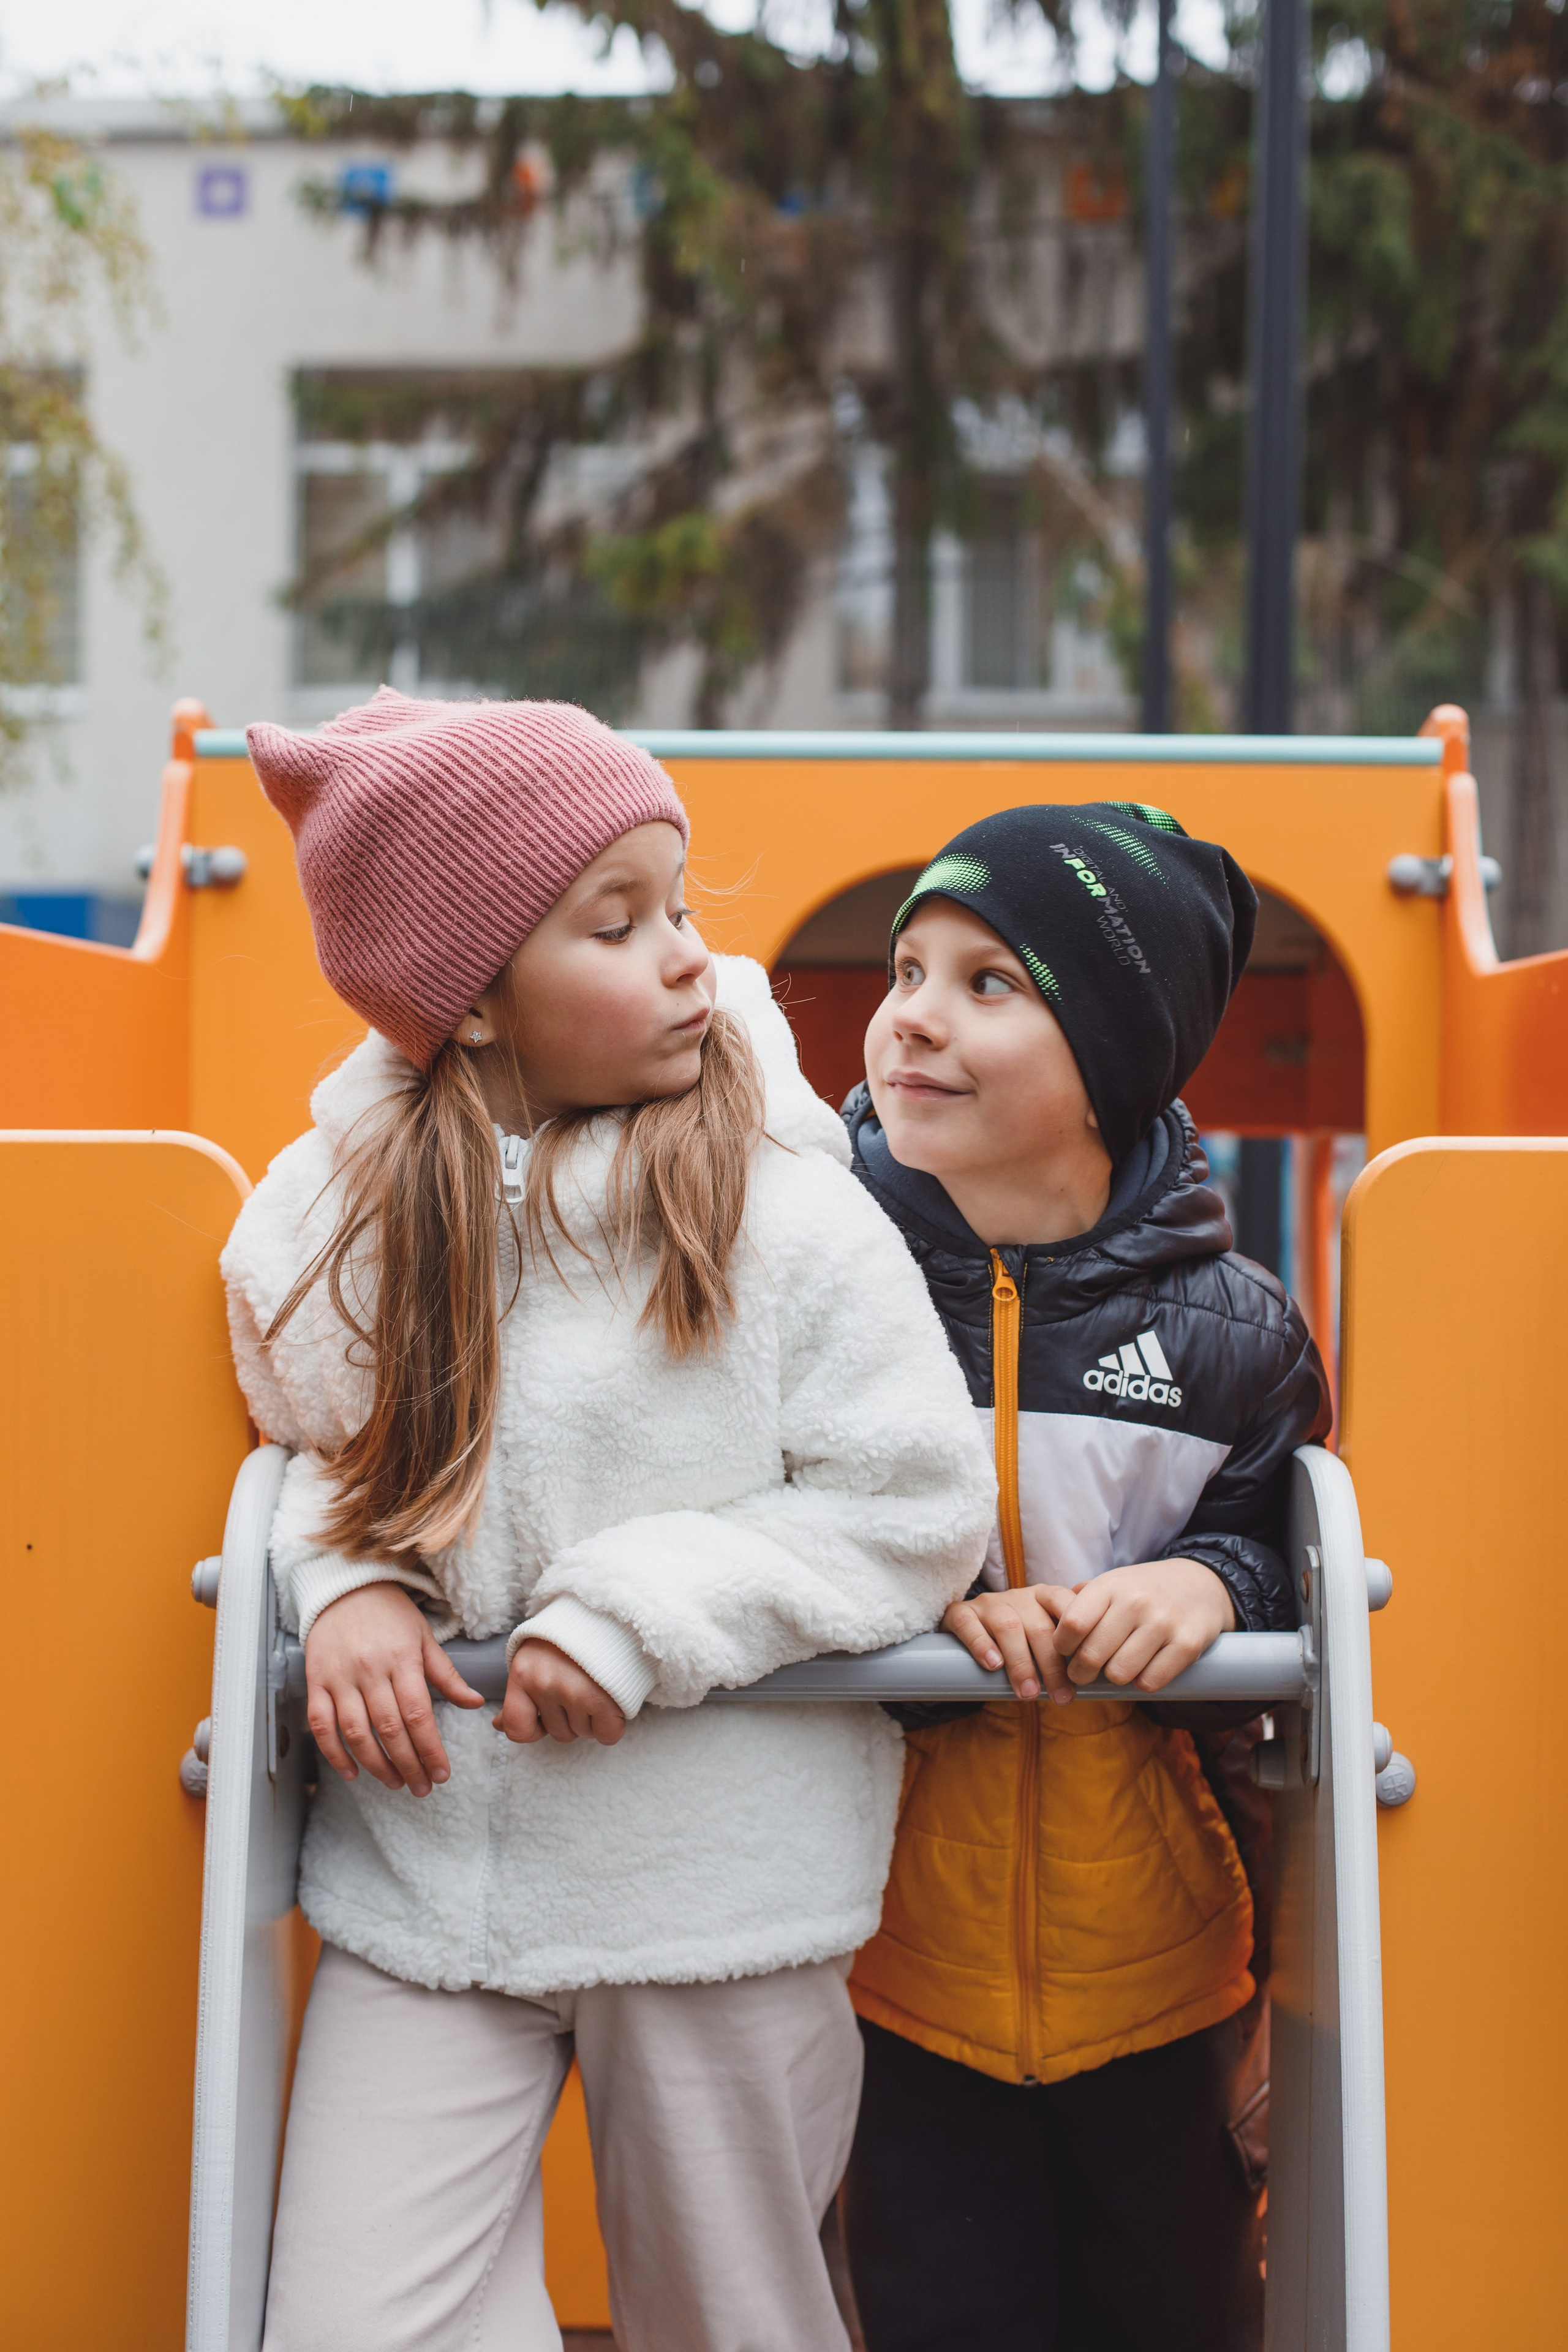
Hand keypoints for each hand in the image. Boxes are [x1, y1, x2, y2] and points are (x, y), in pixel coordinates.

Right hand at [305, 1582, 484, 1796]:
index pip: (418, 1715)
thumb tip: (475, 1703)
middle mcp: (370, 1670)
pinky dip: (334, 1753)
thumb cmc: (391, 1614)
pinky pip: (322, 1725)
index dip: (430, 1749)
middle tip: (422, 1787)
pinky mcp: (316, 1682)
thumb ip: (447, 1674)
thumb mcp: (424, 1637)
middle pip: (390, 1729)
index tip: (441, 1773)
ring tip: (395, 1783)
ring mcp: (339, 1678)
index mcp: (402, 1659)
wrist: (345, 1588)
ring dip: (376, 1765)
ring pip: (356, 1732)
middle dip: (409, 1764)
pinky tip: (352, 1773)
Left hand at [498, 1640, 625, 1747]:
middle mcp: (544, 1682)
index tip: (547, 1717)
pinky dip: (613, 1724)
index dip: (534, 1731)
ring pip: (583, 1733)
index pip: (516, 1728)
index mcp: (522, 1672)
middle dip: (572, 1719)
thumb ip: (519, 1696)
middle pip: (558, 1733)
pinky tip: (612, 1700)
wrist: (609, 1608)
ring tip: (597, 1687)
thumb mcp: (535, 1659)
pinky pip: (608, 1734)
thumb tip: (498, 1725)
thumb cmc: (569, 1638)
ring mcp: (573, 1691)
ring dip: (593, 1719)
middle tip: (581, 1688)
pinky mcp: (603, 1698)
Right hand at [943, 1584, 1078, 1702]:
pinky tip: (993, 1665)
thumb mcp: (1045, 1639)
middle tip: (1061, 1697)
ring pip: (1008, 1627)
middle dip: (1052, 1665)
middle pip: (1039, 1626)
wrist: (967, 1638)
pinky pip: (969, 1623)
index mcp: (1045, 1598)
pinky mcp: (959, 1612)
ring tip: (1028, 1694)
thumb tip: (1101, 1676)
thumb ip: (1068, 1648)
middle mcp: (1019, 1596)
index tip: (1086, 1670)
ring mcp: (989, 1603)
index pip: (1067, 1605)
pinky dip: (981, 1644)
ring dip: (1021, 1663)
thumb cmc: (1018, 1645)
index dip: (1079, 1636)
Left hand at [1051, 1559, 1235, 1694]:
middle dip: (1081, 1672)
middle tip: (1083, 1673)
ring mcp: (1164, 1623)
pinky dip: (1142, 1683)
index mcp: (1111, 1585)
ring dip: (1114, 1677)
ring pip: (1119, 1674)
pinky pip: (1150, 1682)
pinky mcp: (1188, 1645)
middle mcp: (1136, 1601)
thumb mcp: (1112, 1584)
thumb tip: (1044, 1620)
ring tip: (1117, 1667)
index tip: (1064, 1652)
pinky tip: (1144, 1669)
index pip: (1072, 1624)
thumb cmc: (1144, 1590)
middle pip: (1091, 1656)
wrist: (1202, 1584)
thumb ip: (1079, 1601)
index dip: (1061, 1647)